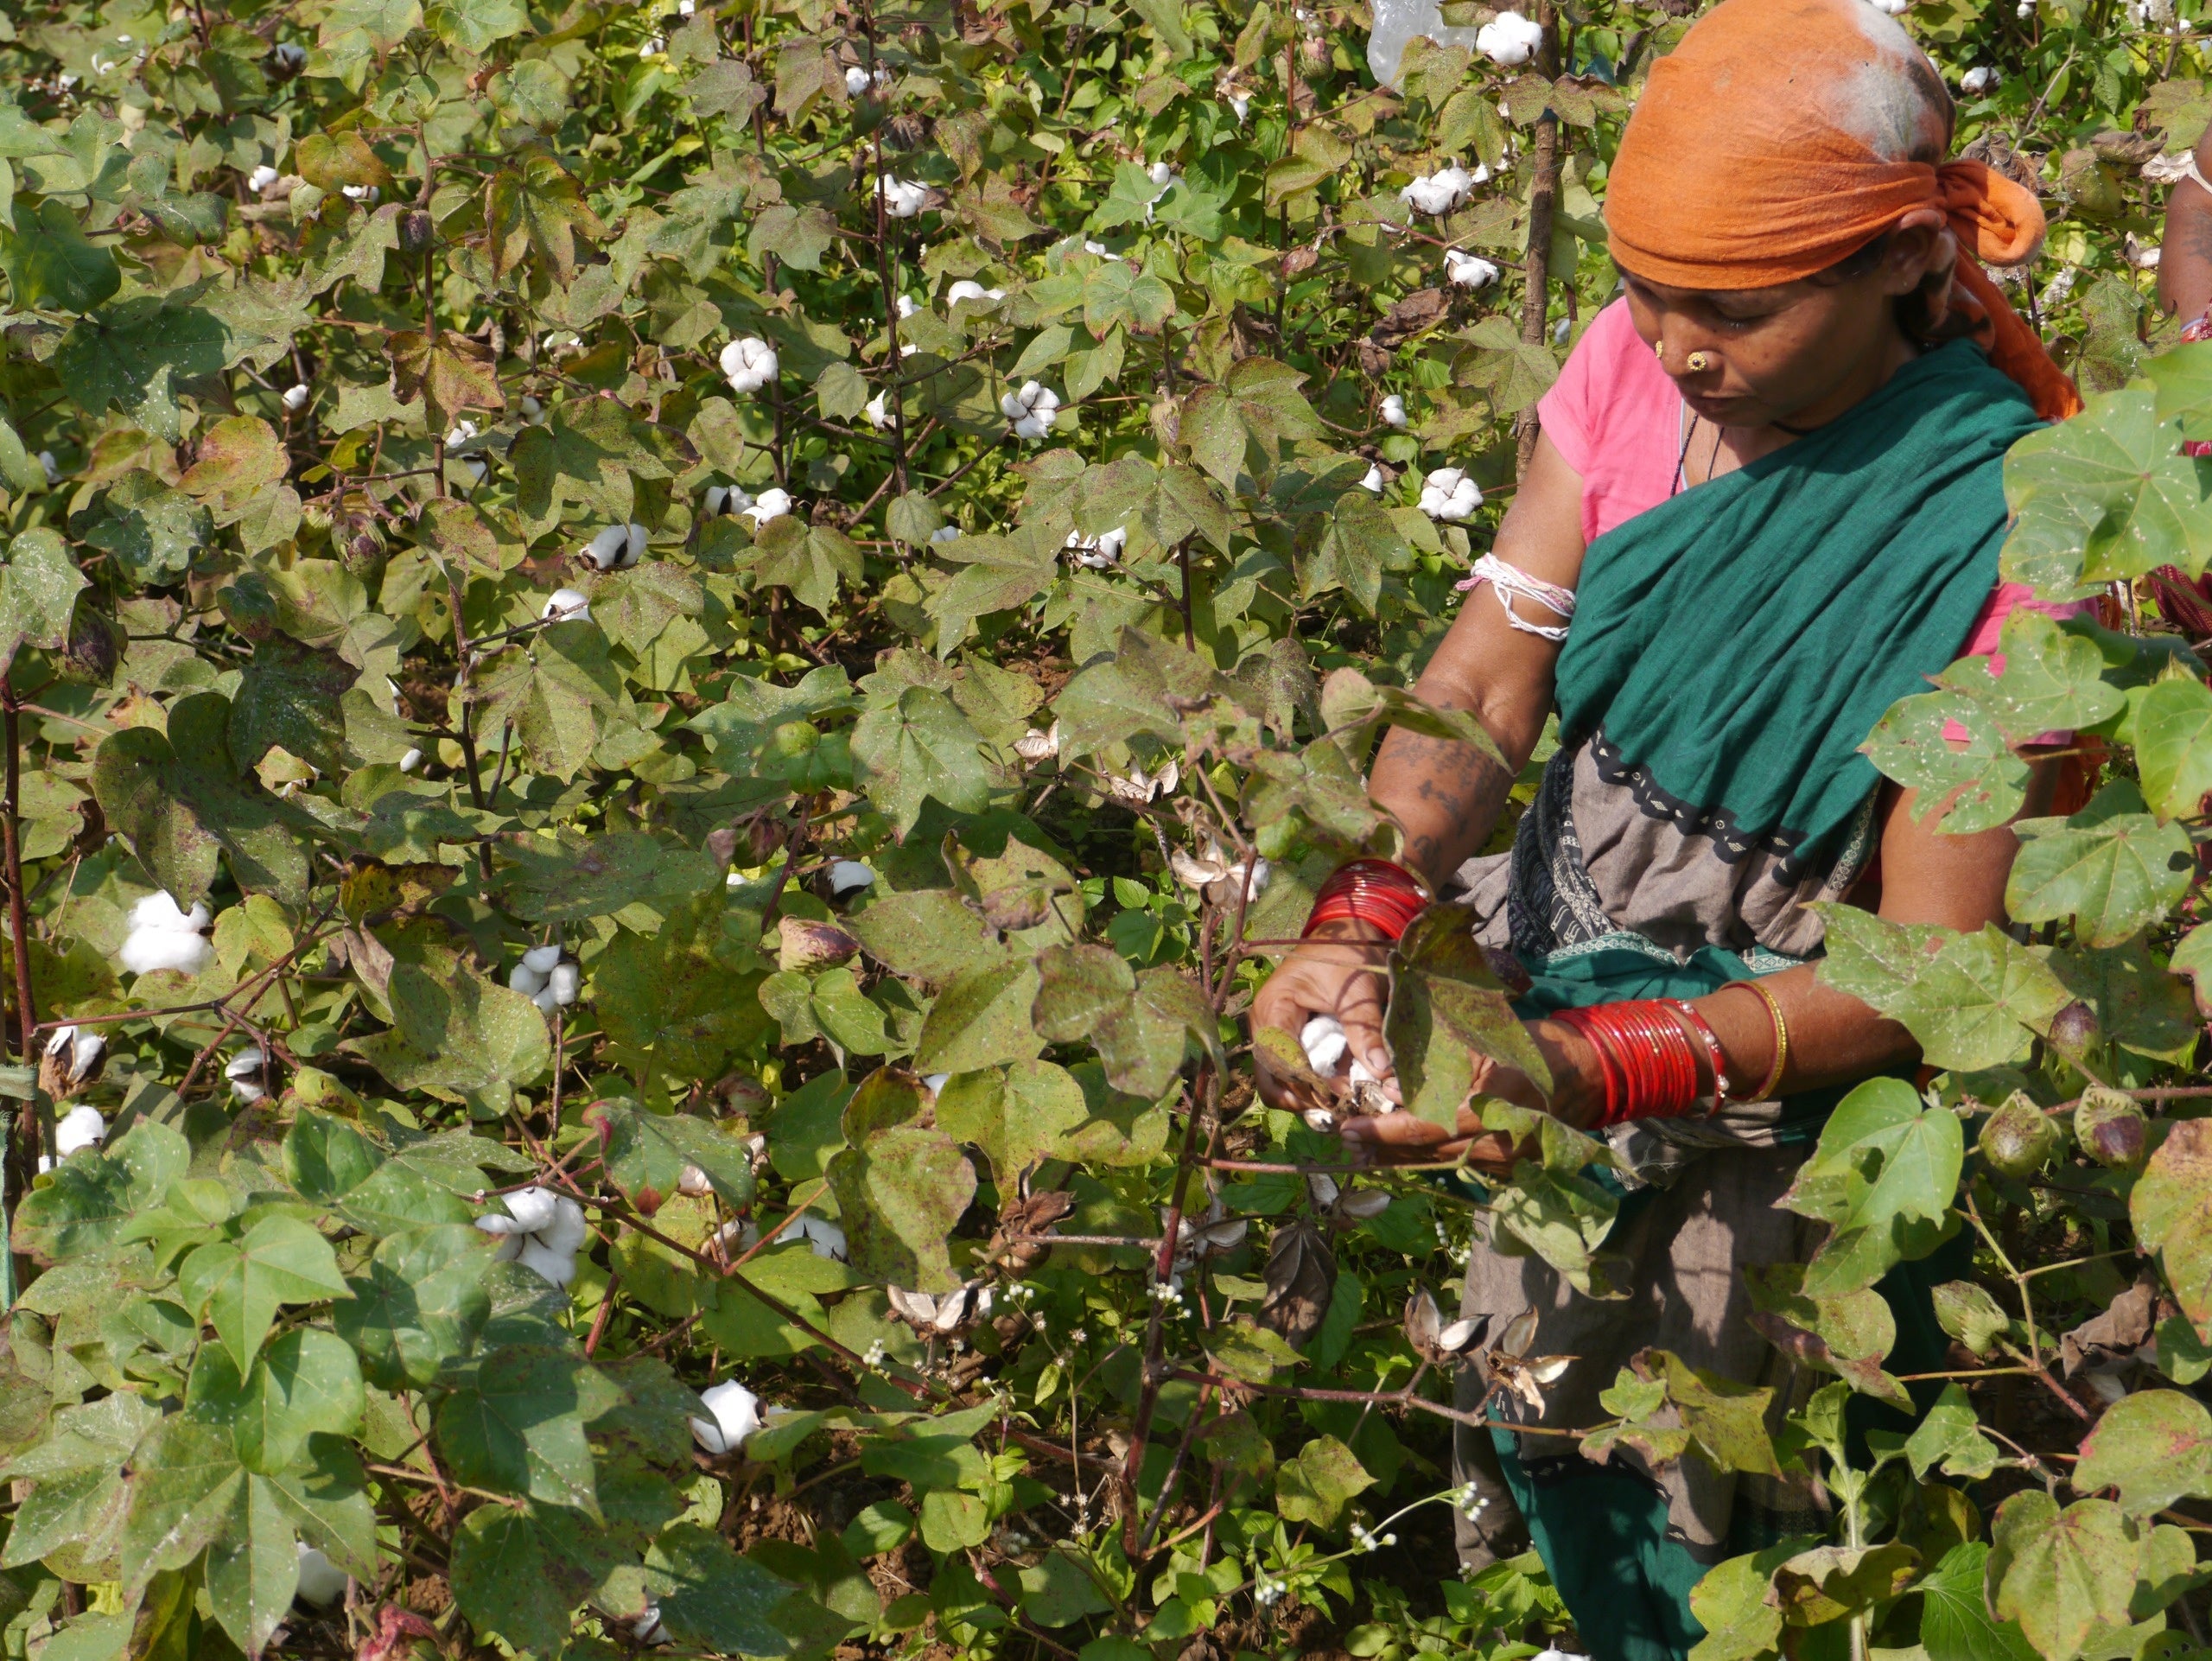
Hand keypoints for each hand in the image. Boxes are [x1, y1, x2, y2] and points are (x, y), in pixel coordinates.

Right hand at [1251, 919, 1396, 1110]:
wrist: (1342, 934)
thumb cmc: (1345, 955)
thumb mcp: (1358, 989)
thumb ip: (1365, 1029)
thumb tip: (1380, 1071)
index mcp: (1274, 1007)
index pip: (1281, 1058)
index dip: (1310, 1081)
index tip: (1344, 1093)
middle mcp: (1263, 1026)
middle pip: (1272, 1080)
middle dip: (1307, 1098)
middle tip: (1344, 1105)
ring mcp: (1270, 1036)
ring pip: (1276, 1085)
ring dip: (1306, 1099)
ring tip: (1340, 1103)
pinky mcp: (1284, 1042)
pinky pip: (1286, 1077)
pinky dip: (1308, 1091)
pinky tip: (1335, 1094)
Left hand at [1336, 1019, 1600, 1167]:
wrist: (1583, 1074)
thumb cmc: (1531, 1047)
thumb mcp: (1481, 1044)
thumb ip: (1436, 1065)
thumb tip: (1390, 1084)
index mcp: (1486, 1108)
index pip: (1423, 1128)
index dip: (1382, 1132)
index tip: (1349, 1130)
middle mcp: (1495, 1143)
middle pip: (1426, 1153)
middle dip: (1383, 1150)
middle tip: (1346, 1145)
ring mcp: (1504, 1161)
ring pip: (1440, 1162)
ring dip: (1401, 1158)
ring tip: (1364, 1152)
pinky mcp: (1509, 1167)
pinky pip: (1460, 1165)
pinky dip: (1430, 1158)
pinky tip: (1404, 1153)